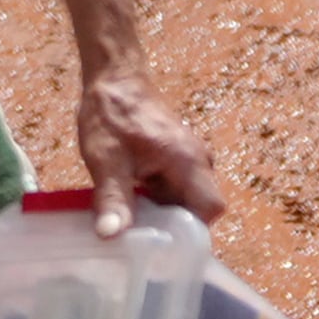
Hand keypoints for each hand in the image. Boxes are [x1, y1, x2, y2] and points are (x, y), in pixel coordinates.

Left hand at [77, 62, 226, 240]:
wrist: (113, 79)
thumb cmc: (111, 115)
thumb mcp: (106, 160)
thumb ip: (113, 198)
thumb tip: (111, 236)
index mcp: (190, 162)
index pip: (211, 209)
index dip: (190, 229)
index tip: (162, 240)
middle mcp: (198, 161)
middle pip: (198, 207)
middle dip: (170, 222)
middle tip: (140, 231)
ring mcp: (189, 158)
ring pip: (184, 198)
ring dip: (160, 209)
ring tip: (131, 215)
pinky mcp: (176, 156)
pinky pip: (175, 187)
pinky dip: (155, 196)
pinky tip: (130, 198)